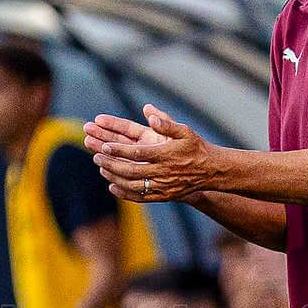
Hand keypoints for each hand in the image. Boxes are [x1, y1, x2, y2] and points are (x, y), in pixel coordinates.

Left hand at [85, 105, 217, 202]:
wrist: (211, 170)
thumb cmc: (196, 147)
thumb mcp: (184, 130)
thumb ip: (166, 122)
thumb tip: (149, 110)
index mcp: (166, 154)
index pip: (137, 152)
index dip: (119, 150)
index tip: (105, 145)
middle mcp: (163, 172)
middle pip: (131, 170)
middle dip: (111, 163)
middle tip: (96, 155)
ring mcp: (163, 186)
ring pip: (133, 185)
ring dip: (115, 177)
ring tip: (101, 168)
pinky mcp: (163, 196)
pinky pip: (141, 197)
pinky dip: (124, 193)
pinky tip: (112, 187)